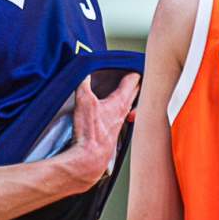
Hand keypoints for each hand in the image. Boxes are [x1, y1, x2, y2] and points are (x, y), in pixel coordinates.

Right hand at [55, 72, 140, 192]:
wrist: (89, 159)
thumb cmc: (90, 134)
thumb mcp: (83, 101)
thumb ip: (83, 82)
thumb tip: (82, 68)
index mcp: (121, 101)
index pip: (134, 78)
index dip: (133, 67)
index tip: (132, 60)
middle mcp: (124, 111)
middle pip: (136, 90)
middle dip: (135, 79)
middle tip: (133, 69)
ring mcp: (120, 122)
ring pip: (130, 102)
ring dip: (129, 93)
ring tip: (125, 86)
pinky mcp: (113, 131)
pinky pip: (121, 113)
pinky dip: (120, 106)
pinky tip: (112, 107)